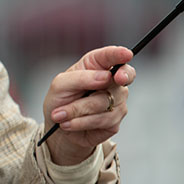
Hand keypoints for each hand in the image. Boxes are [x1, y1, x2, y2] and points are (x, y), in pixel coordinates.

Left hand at [42, 45, 134, 165]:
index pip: (112, 56)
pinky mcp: (115, 121)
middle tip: (113, 81)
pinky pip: (102, 120)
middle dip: (105, 84)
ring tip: (61, 115)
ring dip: (77, 110)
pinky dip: (81, 122)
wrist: (57, 129)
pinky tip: (69, 124)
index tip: (126, 54)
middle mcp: (111, 82)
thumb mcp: (60, 85)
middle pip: (115, 81)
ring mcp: (116, 102)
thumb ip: (80, 78)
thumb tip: (105, 77)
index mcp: (96, 66)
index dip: (120, 54)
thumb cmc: (60, 100)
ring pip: (104, 103)